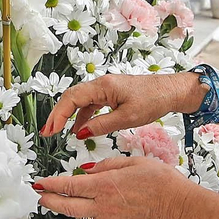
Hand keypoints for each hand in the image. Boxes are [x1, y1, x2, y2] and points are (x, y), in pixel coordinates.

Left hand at [34, 157, 204, 218]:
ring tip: (62, 199)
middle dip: (49, 201)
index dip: (50, 185)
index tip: (39, 183)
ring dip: (69, 207)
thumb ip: (107, 166)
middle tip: (40, 196)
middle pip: (66, 206)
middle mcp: (102, 206)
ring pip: (80, 214)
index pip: (69, 186)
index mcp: (104, 186)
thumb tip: (87, 171)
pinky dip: (89, 212)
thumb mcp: (133, 162)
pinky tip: (91, 206)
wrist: (179, 208)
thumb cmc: (161, 181)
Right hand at [40, 72, 201, 138]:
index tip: (51, 130)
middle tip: (47, 132)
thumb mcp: (127, 118)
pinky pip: (91, 104)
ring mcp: (105, 88)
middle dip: (57, 115)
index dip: (59, 115)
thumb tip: (79, 133)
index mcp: (103, 86)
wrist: (170, 92)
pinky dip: (82, 116)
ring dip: (68, 115)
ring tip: (57, 132)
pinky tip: (79, 129)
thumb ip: (101, 126)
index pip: (72, 98)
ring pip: (80, 100)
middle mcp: (101, 84)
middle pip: (71, 97)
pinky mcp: (111, 93)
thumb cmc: (153, 100)